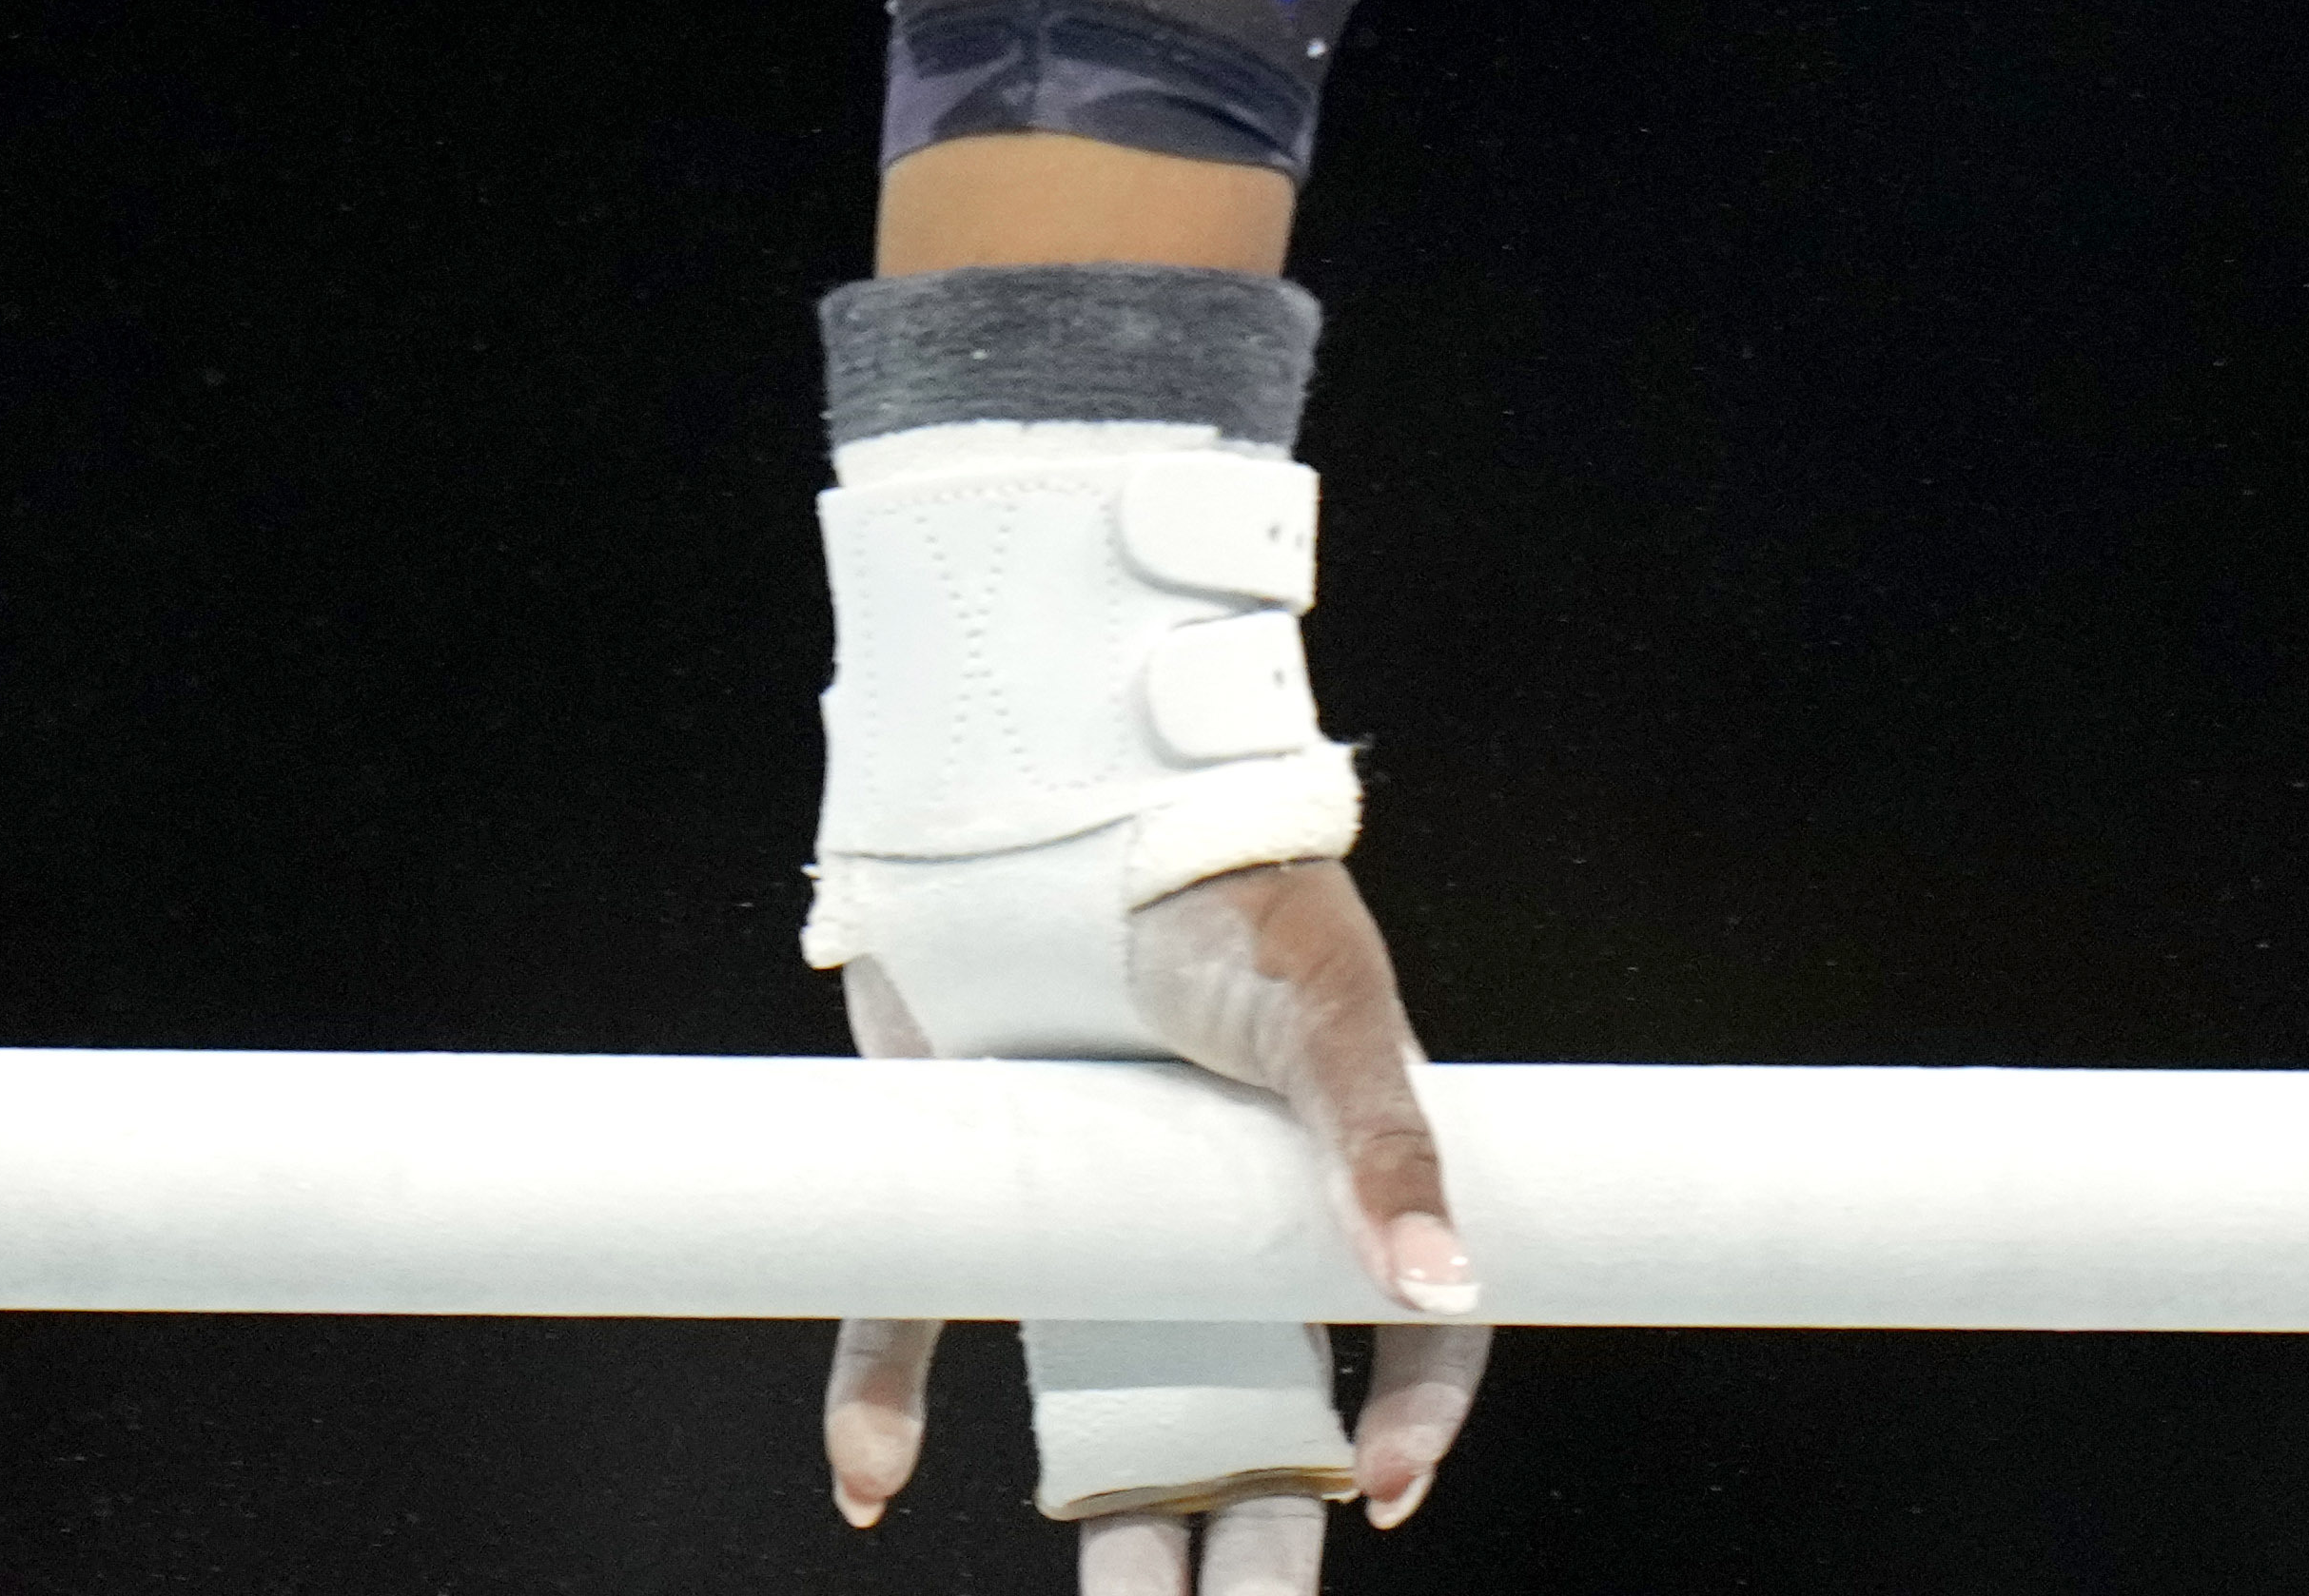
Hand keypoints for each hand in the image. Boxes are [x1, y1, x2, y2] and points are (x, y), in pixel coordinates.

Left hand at [823, 858, 1491, 1580]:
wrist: (1043, 787)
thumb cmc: (1219, 888)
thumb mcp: (1321, 1006)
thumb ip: (1383, 1138)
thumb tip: (1444, 1284)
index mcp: (1318, 1184)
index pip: (1396, 1333)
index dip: (1408, 1420)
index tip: (1382, 1493)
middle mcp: (1204, 1224)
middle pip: (1249, 1420)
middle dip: (1256, 1541)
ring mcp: (1085, 1219)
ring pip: (1096, 1415)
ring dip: (1100, 1528)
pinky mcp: (969, 1192)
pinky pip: (923, 1323)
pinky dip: (884, 1400)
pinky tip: (864, 1477)